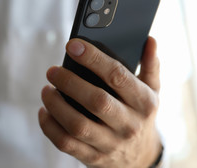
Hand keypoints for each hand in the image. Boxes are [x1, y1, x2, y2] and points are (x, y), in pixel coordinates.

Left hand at [39, 37, 161, 167]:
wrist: (140, 157)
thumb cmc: (140, 115)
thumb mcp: (152, 92)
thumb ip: (150, 65)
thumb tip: (150, 40)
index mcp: (144, 102)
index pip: (117, 76)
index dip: (94, 58)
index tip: (73, 45)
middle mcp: (129, 124)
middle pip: (96, 101)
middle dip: (70, 82)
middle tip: (52, 71)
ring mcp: (110, 144)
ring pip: (77, 125)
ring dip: (56, 105)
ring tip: (46, 90)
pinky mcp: (93, 158)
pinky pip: (66, 143)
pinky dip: (49, 126)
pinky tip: (44, 111)